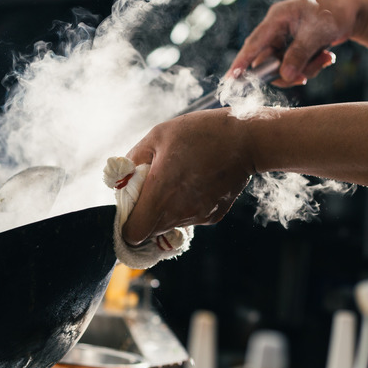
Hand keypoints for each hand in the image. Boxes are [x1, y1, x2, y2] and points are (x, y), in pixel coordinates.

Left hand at [121, 110, 253, 245]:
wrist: (247, 140)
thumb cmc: (200, 133)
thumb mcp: (158, 136)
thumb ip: (133, 160)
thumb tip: (120, 178)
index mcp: (160, 194)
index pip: (133, 233)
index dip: (126, 224)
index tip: (129, 206)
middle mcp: (178, 213)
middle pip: (150, 231)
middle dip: (145, 214)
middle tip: (151, 187)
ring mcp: (197, 217)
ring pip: (169, 224)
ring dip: (165, 209)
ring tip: (176, 179)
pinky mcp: (212, 217)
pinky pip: (189, 217)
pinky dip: (185, 205)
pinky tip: (195, 182)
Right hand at [227, 0, 366, 86]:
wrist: (354, 9)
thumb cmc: (335, 12)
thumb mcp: (317, 32)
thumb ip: (299, 54)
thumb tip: (285, 75)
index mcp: (277, 19)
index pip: (254, 43)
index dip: (241, 62)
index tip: (231, 79)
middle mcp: (277, 30)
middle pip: (268, 61)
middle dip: (287, 72)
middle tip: (304, 77)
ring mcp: (285, 40)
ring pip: (283, 67)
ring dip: (304, 69)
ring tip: (325, 59)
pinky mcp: (294, 48)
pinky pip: (295, 66)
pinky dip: (311, 67)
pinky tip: (326, 57)